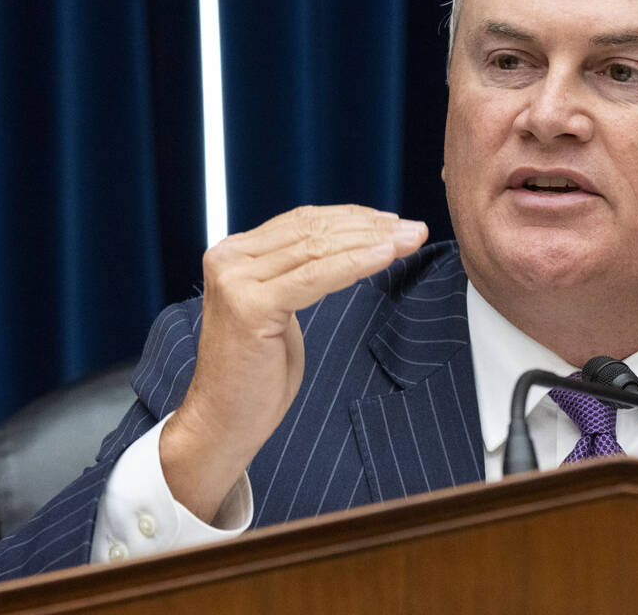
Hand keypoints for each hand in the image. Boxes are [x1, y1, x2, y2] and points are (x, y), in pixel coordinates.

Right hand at [161, 205, 427, 521]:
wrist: (223, 421)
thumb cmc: (257, 371)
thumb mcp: (279, 308)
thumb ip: (295, 272)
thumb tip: (344, 244)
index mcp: (234, 253)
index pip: (303, 221)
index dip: (353, 217)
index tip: (394, 221)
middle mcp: (229, 258)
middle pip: (314, 231)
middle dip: (371, 227)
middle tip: (414, 229)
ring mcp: (236, 281)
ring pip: (318, 249)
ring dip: (372, 241)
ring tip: (410, 239)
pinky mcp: (250, 307)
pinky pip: (315, 278)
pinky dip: (355, 264)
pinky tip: (386, 256)